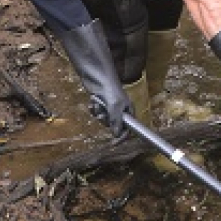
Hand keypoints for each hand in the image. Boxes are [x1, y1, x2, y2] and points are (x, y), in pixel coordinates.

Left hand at [58, 19, 128, 137]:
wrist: (98, 76)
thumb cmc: (110, 91)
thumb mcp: (115, 108)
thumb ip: (116, 123)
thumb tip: (117, 136)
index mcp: (128, 110)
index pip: (128, 129)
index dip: (122, 137)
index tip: (114, 144)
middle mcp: (120, 110)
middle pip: (113, 125)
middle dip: (106, 121)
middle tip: (102, 114)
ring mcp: (110, 107)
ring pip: (103, 119)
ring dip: (98, 113)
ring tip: (97, 104)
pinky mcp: (100, 103)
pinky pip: (96, 113)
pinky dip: (93, 108)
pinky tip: (92, 101)